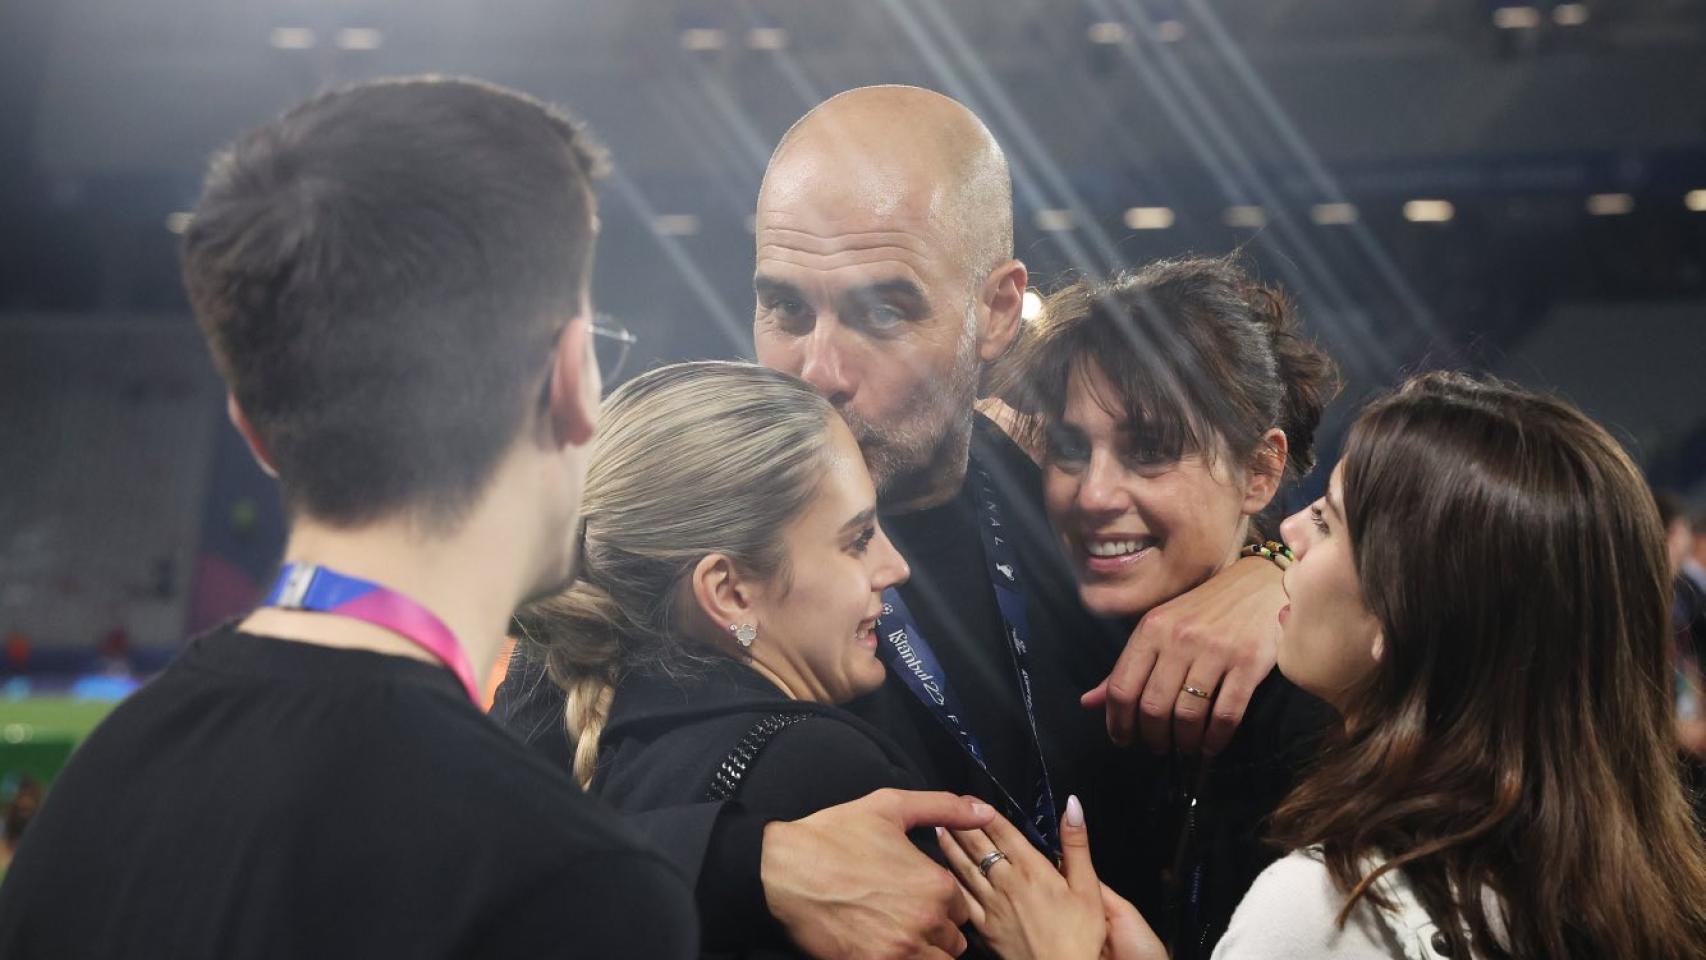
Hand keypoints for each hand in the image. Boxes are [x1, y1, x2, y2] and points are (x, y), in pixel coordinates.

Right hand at [762, 789, 994, 959]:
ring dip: (922, 952)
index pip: (963, 909)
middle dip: (935, 931)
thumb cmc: (834, 835)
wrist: (780, 870)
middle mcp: (926, 922)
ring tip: (894, 934)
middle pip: (953, 942)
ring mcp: (901, 951)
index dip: (942, 903)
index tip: (918, 895)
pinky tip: (882, 946)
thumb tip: (985, 810)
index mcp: (936, 884)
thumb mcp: (890, 807)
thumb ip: (943, 807)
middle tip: (904, 916)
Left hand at [940, 796, 1161, 959]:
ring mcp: (991, 905)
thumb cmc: (1079, 934)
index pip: (1002, 830)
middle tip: (943, 807)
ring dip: (949, 845)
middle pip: (977, 845)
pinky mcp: (984, 926)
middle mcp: (1006, 882)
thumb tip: (1072, 804)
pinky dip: (950, 880)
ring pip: (964, 868)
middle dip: (959, 823)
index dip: (983, 811)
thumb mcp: (1088, 887)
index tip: (969, 798)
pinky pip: (961, 897)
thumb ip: (1077, 844)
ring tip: (936, 828)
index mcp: (1032, 868)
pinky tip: (941, 872)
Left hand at [1083, 555, 1284, 754]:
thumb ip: (1126, 667)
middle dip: (1152, 738)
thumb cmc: (1203, 611)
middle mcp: (1179, 638)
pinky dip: (1215, 740)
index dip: (1117, 722)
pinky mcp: (1248, 662)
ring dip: (1184, 742)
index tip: (1123, 740)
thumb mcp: (1159, 628)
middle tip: (1158, 747)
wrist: (1259, 585)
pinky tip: (1210, 746)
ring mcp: (1215, 650)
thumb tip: (1088, 703)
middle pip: (1152, 706)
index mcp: (1151, 629)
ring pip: (1187, 715)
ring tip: (1186, 748)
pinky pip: (1226, 714)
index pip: (1121, 687)